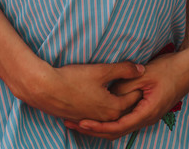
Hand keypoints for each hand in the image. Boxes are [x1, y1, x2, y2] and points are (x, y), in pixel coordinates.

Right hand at [15, 61, 144, 123]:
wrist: (46, 89)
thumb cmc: (74, 79)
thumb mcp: (102, 70)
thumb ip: (123, 69)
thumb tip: (141, 69)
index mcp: (114, 108)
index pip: (133, 98)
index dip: (138, 86)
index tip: (143, 78)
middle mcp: (105, 118)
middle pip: (123, 108)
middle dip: (129, 98)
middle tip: (135, 86)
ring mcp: (92, 120)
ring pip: (109, 113)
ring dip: (115, 104)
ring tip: (118, 92)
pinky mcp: (80, 119)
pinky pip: (96, 116)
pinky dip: (102, 109)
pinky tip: (99, 101)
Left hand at [62, 47, 188, 139]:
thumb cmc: (170, 69)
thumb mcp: (144, 74)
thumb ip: (125, 84)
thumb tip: (108, 93)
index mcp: (146, 113)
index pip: (118, 127)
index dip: (98, 127)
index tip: (82, 122)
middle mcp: (146, 118)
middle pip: (116, 132)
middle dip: (94, 130)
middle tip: (73, 124)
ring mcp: (147, 115)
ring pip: (120, 127)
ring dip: (101, 125)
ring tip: (81, 120)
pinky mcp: (146, 109)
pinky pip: (125, 119)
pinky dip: (110, 119)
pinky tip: (99, 113)